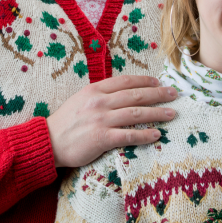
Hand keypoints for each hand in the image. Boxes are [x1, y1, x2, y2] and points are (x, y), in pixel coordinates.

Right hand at [46, 75, 176, 167]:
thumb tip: (123, 92)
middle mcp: (100, 102)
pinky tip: (157, 135)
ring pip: (136, 114)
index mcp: (95, 90)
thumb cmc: (66, 120)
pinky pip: (128, 136)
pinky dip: (144, 135)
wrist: (48, 141)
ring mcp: (101, 120)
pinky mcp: (101, 138)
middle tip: (174, 94)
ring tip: (171, 113)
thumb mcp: (81, 99)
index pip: (126, 81)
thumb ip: (101, 94)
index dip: (144, 80)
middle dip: (158, 94)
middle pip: (135, 95)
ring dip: (157, 113)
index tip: (158, 81)